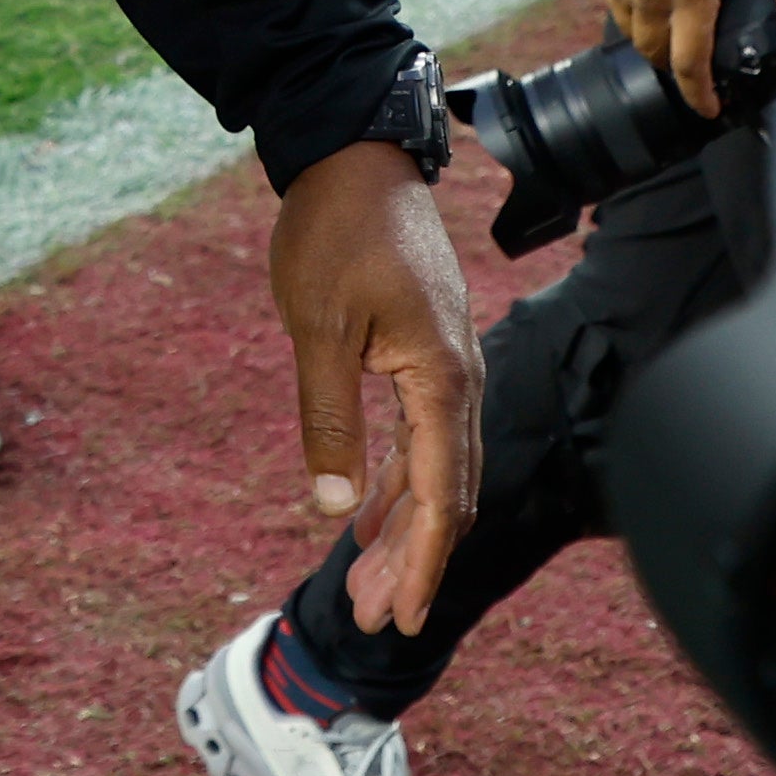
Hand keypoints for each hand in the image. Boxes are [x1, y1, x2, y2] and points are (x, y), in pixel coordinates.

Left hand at [261, 137, 482, 638]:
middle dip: (410, 562)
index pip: (437, 494)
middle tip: (371, 619)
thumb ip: (327, 416)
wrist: (356, 155)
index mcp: (442, 378)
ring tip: (365, 584)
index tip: (397, 618)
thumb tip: (329, 503)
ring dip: (402, 529)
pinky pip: (420, 436)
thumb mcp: (316, 327)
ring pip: (433, 470)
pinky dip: (396, 482)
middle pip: (443, 494)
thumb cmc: (334, 232)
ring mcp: (447, 366)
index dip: (419, 563)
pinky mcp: (427, 353)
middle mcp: (459, 379)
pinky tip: (366, 515)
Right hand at [595, 0, 775, 120]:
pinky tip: (655, 12)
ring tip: (676, 40)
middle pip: (657, 55)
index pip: (690, 61)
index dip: (700, 94)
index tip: (711, 110)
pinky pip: (619, 11)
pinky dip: (637, 21)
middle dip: (677, 70)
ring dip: (655, 46)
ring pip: (634, 37)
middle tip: (697, 71)